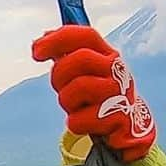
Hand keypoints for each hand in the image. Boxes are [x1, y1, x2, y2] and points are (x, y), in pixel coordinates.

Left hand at [32, 25, 155, 162]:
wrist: (128, 129)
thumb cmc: (99, 98)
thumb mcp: (85, 74)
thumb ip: (66, 56)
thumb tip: (40, 41)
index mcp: (108, 55)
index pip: (85, 35)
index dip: (58, 39)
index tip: (36, 52)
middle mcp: (117, 70)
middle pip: (79, 58)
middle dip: (59, 75)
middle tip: (60, 89)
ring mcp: (120, 93)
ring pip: (77, 88)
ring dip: (67, 102)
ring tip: (76, 108)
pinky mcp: (119, 118)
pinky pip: (79, 120)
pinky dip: (75, 124)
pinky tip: (85, 123)